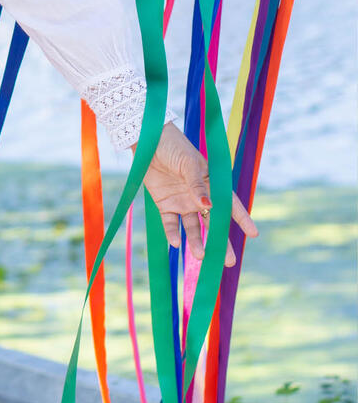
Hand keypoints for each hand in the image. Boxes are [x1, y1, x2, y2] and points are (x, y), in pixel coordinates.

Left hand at [131, 118, 257, 266]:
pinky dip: (172, 233)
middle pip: (212, 222)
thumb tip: (208, 206)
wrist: (148, 140)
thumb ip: (197, 185)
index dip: (241, 218)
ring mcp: (182, 202)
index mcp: (211, 184)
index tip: (253, 233)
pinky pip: (170, 223)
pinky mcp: (164, 204)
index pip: (229, 204)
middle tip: (229, 261)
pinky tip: (176, 243)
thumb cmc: (174, 147)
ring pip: (192, 227)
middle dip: (221, 242)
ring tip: (201, 256)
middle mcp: (198, 197)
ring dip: (196, 241)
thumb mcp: (188, 163)